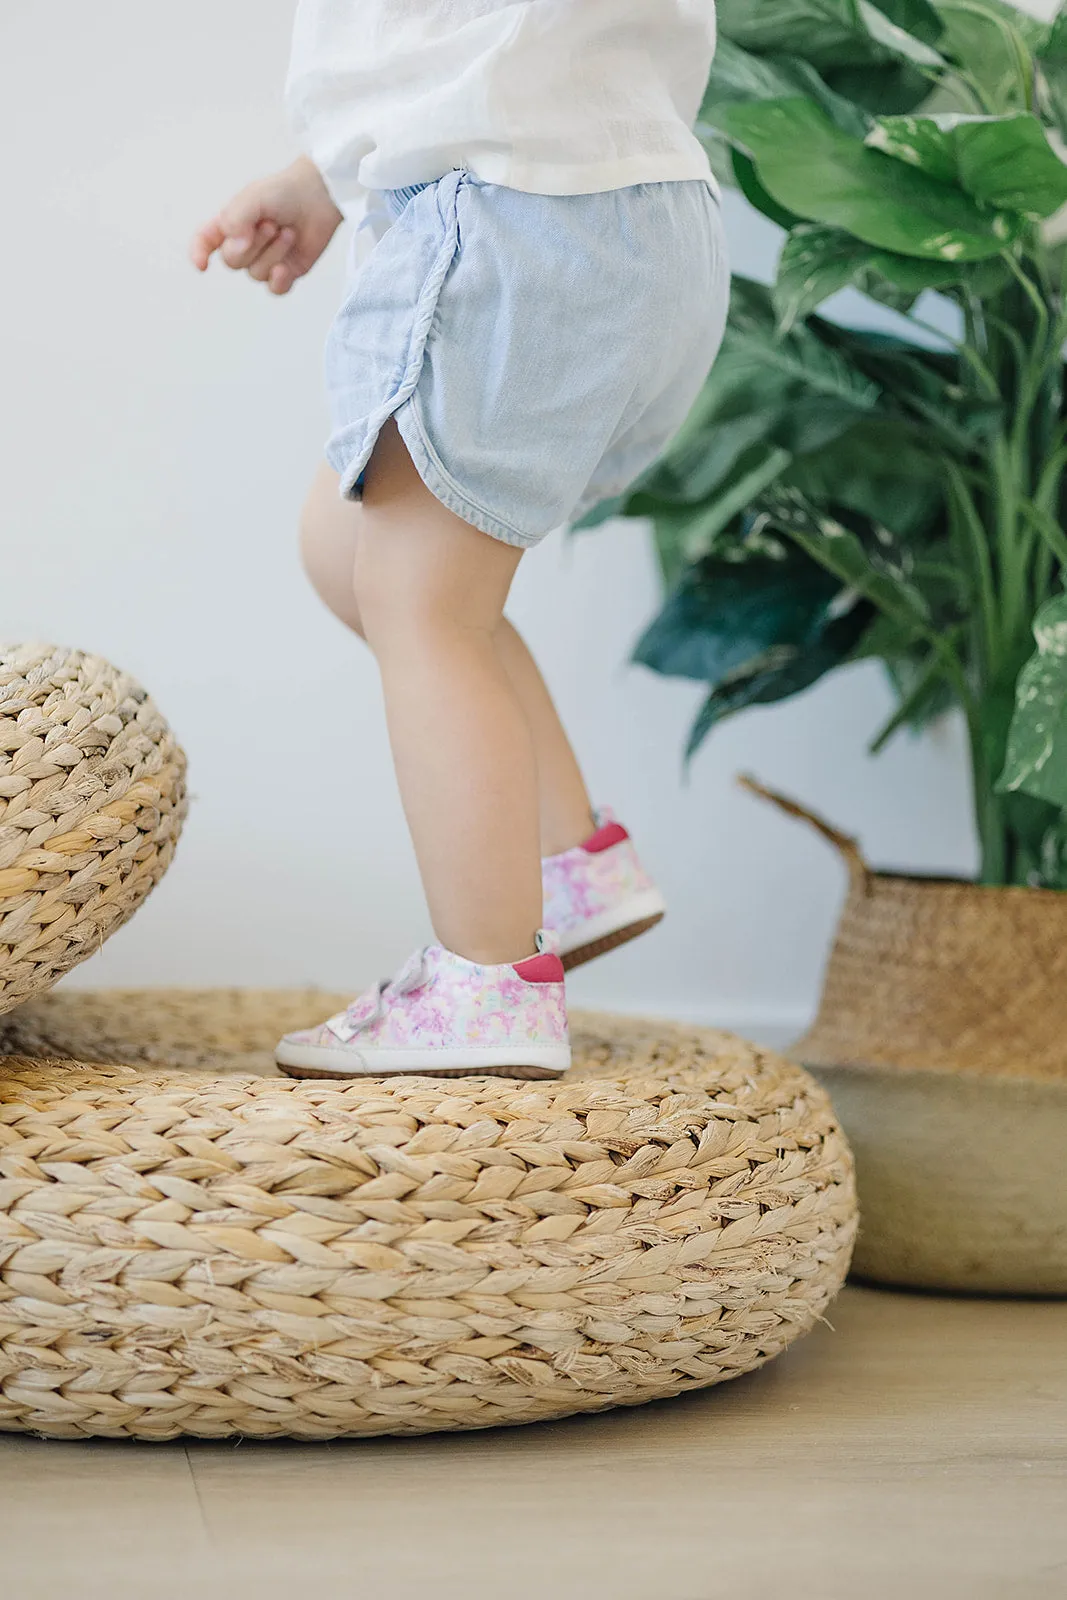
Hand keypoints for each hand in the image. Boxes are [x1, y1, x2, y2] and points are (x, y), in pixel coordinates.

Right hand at [190, 157, 342, 294]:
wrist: (319, 197)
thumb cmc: (284, 192)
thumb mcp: (253, 198)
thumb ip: (236, 218)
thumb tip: (235, 245)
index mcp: (230, 224)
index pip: (205, 241)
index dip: (198, 253)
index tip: (202, 265)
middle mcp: (244, 244)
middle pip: (233, 262)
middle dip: (253, 245)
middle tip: (271, 224)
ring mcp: (265, 259)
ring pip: (256, 274)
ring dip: (274, 253)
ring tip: (288, 232)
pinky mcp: (286, 271)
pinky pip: (275, 290)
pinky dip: (279, 281)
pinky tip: (286, 268)